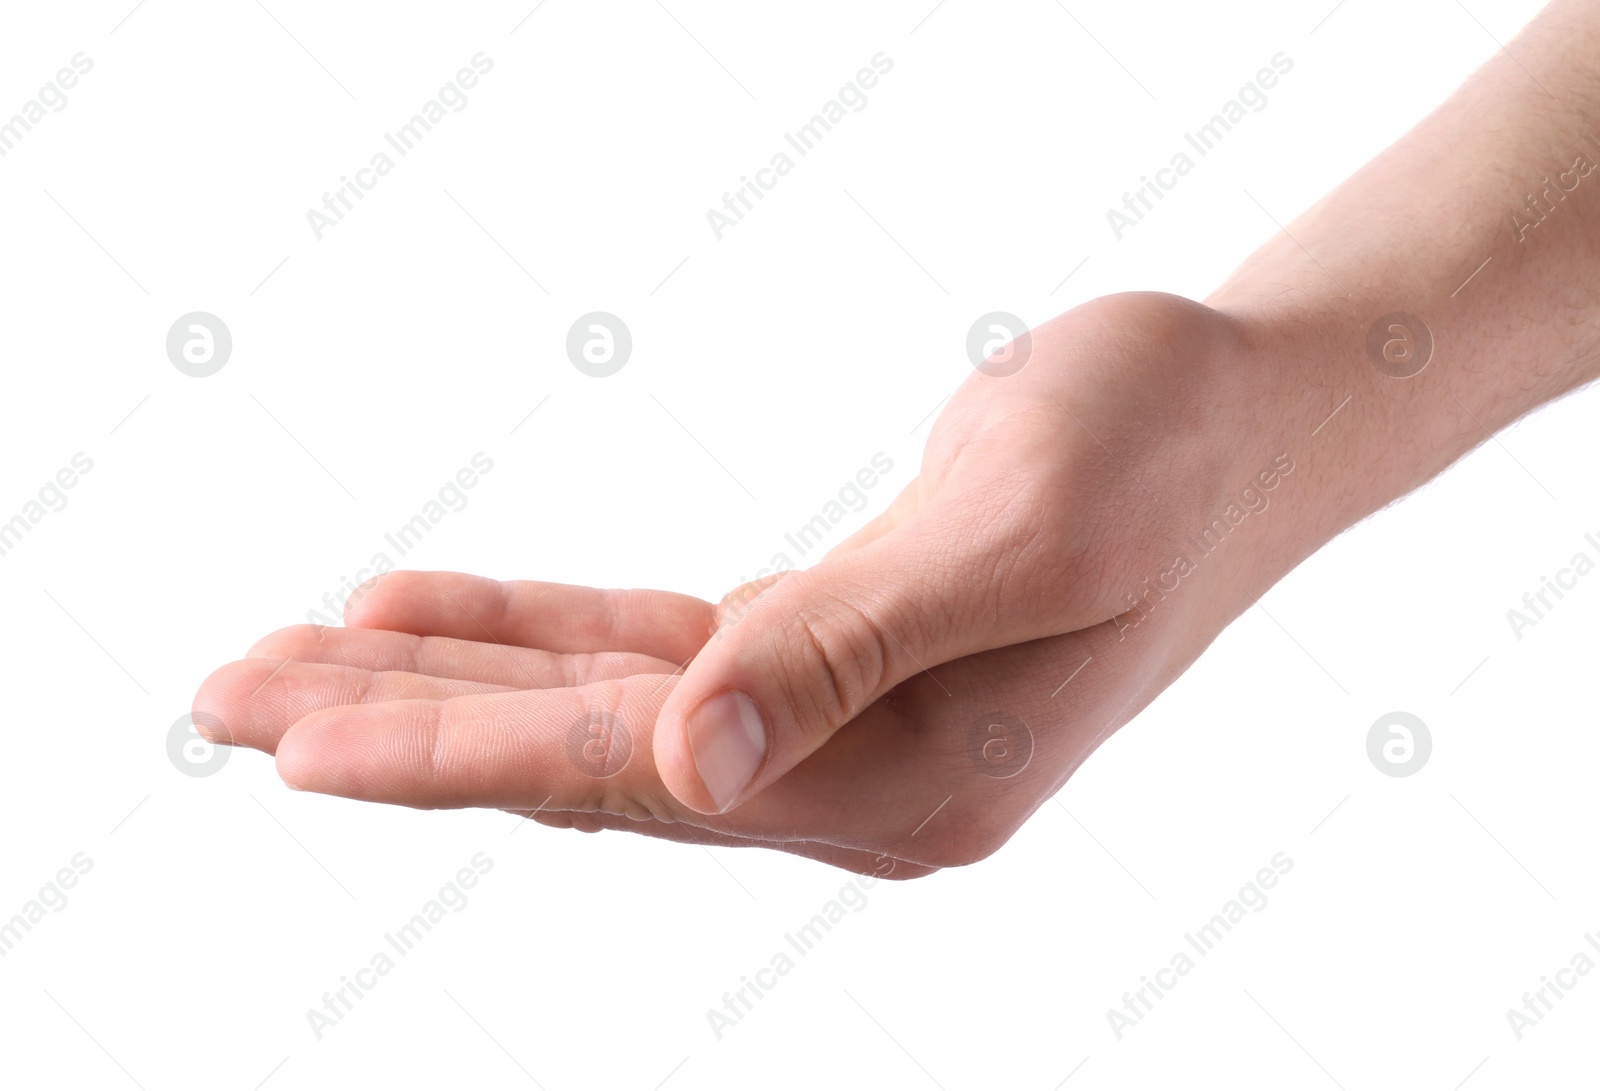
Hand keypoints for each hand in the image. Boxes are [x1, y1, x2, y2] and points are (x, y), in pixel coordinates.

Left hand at [195, 292, 1297, 874]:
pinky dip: (539, 632)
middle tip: (228, 702)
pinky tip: (434, 611)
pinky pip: (653, 654)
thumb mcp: (1017, 533)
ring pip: (601, 711)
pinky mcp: (827, 653)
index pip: (635, 774)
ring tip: (289, 666)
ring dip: (448, 685)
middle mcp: (857, 780)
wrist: (1248, 419)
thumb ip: (849, 651)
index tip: (293, 736)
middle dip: (406, 727)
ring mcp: (839, 725)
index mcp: (906, 779)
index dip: (460, 749)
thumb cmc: (1158, 451)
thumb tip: (691, 767)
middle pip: (587, 759)